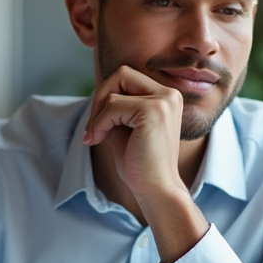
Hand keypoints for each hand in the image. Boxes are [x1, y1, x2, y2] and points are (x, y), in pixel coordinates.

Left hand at [82, 65, 188, 202]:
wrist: (156, 189)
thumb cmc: (140, 164)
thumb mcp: (126, 127)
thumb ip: (118, 107)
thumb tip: (98, 91)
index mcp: (166, 97)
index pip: (127, 77)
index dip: (107, 96)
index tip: (99, 123)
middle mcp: (169, 94)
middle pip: (122, 73)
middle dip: (101, 97)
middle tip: (93, 126)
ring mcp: (164, 101)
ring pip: (114, 91)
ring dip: (98, 115)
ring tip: (96, 136)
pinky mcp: (153, 111)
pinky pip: (113, 106)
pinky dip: (99, 123)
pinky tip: (98, 140)